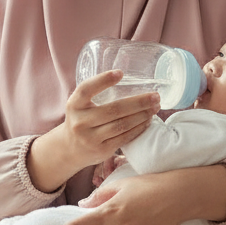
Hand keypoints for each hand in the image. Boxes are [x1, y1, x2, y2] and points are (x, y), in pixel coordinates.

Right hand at [27, 72, 157, 192]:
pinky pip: (124, 138)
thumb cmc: (81, 120)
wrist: (70, 149)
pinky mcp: (101, 150)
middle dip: (138, 102)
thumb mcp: (80, 105)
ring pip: (122, 125)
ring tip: (155, 108)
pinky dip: (138, 128)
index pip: (86, 89)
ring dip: (142, 116)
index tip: (121, 73)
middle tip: (155, 96)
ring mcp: (90, 138)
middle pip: (113, 109)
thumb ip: (96, 93)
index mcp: (74, 105)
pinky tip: (147, 121)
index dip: (102, 80)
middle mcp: (80, 122)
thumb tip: (125, 75)